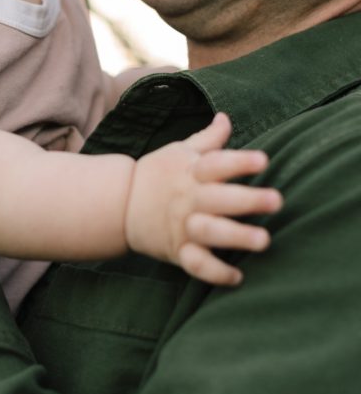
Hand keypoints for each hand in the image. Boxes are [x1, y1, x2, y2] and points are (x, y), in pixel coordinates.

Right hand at [125, 112, 281, 285]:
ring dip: (236, 236)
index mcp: (191, 173)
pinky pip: (196, 264)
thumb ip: (207, 139)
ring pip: (211, 232)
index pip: (216, 164)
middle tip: (276, 200)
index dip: (239, 161)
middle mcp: (189, 199)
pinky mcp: (178, 250)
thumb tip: (226, 117)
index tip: (262, 160)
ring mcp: (183, 226)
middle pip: (219, 198)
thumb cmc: (156, 175)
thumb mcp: (178, 152)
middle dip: (248, 200)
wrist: (117, 205)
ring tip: (263, 240)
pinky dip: (214, 273)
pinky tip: (237, 277)